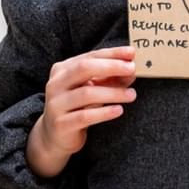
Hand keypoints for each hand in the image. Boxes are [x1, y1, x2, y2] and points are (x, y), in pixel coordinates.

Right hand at [27, 46, 136, 177]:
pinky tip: (118, 110)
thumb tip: (132, 70)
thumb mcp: (92, 89)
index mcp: (62, 70)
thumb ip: (109, 79)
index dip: (111, 54)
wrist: (56, 136)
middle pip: (84, 69)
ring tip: (131, 95)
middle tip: (132, 69)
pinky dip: (104, 112)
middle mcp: (56, 84)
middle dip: (111, 67)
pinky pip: (85, 116)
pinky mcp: (61, 124)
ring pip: (86, 93)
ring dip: (113, 92)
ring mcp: (56, 104)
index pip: (89, 57)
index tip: (131, 53)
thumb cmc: (77, 107)